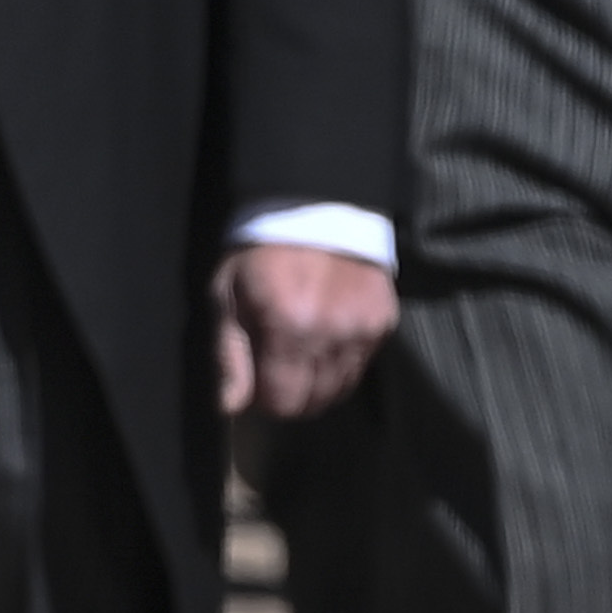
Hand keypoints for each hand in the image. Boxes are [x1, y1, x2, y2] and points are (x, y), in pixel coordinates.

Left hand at [211, 242, 397, 420]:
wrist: (315, 204)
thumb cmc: (260, 250)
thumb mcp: (227, 294)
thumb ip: (229, 354)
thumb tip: (229, 408)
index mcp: (289, 326)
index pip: (283, 402)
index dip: (264, 399)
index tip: (255, 381)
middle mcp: (332, 333)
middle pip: (314, 402)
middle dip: (291, 394)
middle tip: (276, 366)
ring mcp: (364, 329)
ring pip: (341, 389)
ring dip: (317, 382)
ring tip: (301, 352)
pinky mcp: (384, 321)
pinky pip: (362, 366)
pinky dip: (342, 363)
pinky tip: (326, 337)